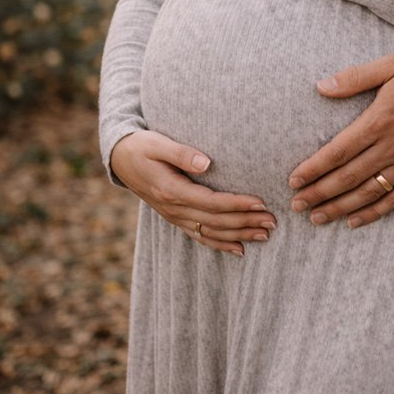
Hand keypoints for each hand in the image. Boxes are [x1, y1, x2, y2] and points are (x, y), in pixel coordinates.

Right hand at [110, 130, 275, 255]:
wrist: (120, 158)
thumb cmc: (141, 145)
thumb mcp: (158, 144)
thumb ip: (182, 153)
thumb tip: (207, 163)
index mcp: (172, 191)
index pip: (212, 202)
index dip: (238, 204)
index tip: (261, 203)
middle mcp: (174, 209)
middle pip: (216, 221)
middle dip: (246, 222)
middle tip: (273, 221)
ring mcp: (174, 216)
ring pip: (211, 233)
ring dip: (239, 235)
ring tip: (265, 234)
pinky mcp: (175, 217)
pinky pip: (200, 236)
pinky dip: (221, 244)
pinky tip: (240, 249)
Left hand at [287, 49, 393, 227]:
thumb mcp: (390, 64)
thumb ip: (354, 78)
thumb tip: (321, 86)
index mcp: (380, 120)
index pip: (339, 151)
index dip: (314, 168)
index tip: (293, 180)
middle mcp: (393, 146)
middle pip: (348, 177)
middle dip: (319, 193)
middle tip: (296, 206)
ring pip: (368, 192)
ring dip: (340, 207)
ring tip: (317, 218)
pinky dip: (374, 213)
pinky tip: (354, 221)